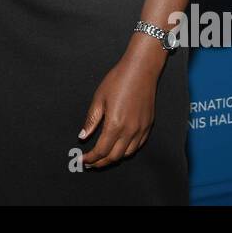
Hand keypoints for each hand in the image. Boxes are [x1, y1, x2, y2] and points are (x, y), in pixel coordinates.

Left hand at [79, 46, 164, 168]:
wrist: (141, 70)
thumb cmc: (118, 80)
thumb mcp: (99, 99)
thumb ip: (91, 120)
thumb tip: (83, 136)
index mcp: (115, 125)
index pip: (101, 150)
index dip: (90, 158)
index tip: (83, 159)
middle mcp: (129, 131)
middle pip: (114, 157)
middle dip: (100, 162)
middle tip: (91, 162)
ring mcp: (141, 129)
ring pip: (127, 154)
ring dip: (114, 158)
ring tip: (103, 156)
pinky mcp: (148, 125)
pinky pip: (138, 145)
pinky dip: (127, 150)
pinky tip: (119, 147)